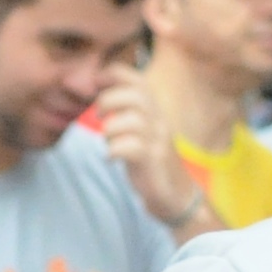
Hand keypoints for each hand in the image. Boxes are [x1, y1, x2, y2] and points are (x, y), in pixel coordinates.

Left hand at [87, 71, 209, 234]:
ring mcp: (158, 142)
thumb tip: (100, 99)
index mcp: (155, 112)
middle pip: (136, 96)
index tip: (95, 81)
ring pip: (133, 121)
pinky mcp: (153, 162)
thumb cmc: (152, 162)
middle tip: (99, 114)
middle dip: (109, 100)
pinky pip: (131, 147)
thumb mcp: (142, 133)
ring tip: (107, 141)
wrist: (176, 196)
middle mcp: (159, 122)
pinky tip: (111, 158)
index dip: (114, 75)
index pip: (138, 81)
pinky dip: (113, 150)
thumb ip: (127, 115)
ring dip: (111, 129)